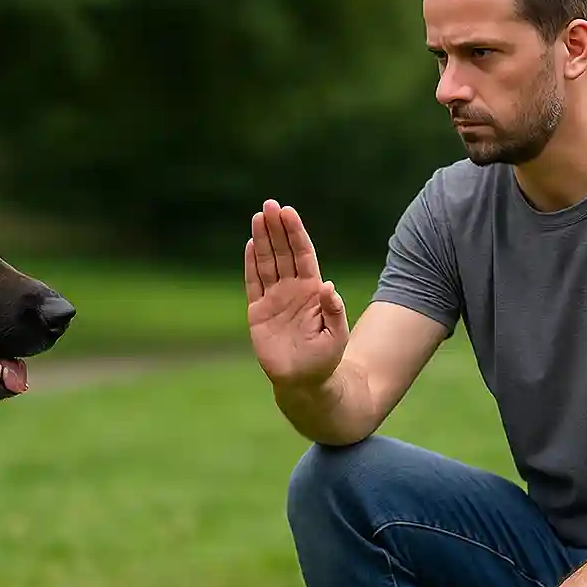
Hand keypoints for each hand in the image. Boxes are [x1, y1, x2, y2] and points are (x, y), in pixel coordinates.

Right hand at [245, 199, 347, 388]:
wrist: (304, 382)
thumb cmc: (325, 360)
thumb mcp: (336, 336)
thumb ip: (333, 311)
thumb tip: (328, 286)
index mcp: (312, 291)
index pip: (302, 255)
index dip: (295, 233)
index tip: (288, 212)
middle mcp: (292, 290)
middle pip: (283, 252)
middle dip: (276, 228)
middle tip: (269, 205)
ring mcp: (274, 299)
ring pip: (267, 262)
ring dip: (263, 239)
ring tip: (258, 216)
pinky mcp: (258, 312)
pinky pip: (253, 283)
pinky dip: (251, 264)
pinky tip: (250, 245)